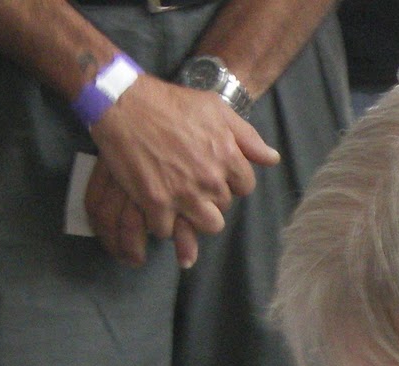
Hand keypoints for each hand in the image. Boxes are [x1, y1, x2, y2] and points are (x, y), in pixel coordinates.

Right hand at [88, 76, 279, 264]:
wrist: (125, 103)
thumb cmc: (172, 103)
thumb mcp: (216, 109)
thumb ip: (248, 137)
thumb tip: (273, 159)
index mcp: (227, 156)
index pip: (245, 186)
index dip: (232, 180)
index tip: (216, 172)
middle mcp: (210, 179)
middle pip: (225, 206)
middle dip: (213, 197)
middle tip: (194, 182)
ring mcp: (183, 194)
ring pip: (207, 225)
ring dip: (196, 217)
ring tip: (183, 202)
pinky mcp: (156, 203)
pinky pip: (167, 230)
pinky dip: (162, 221)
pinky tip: (156, 205)